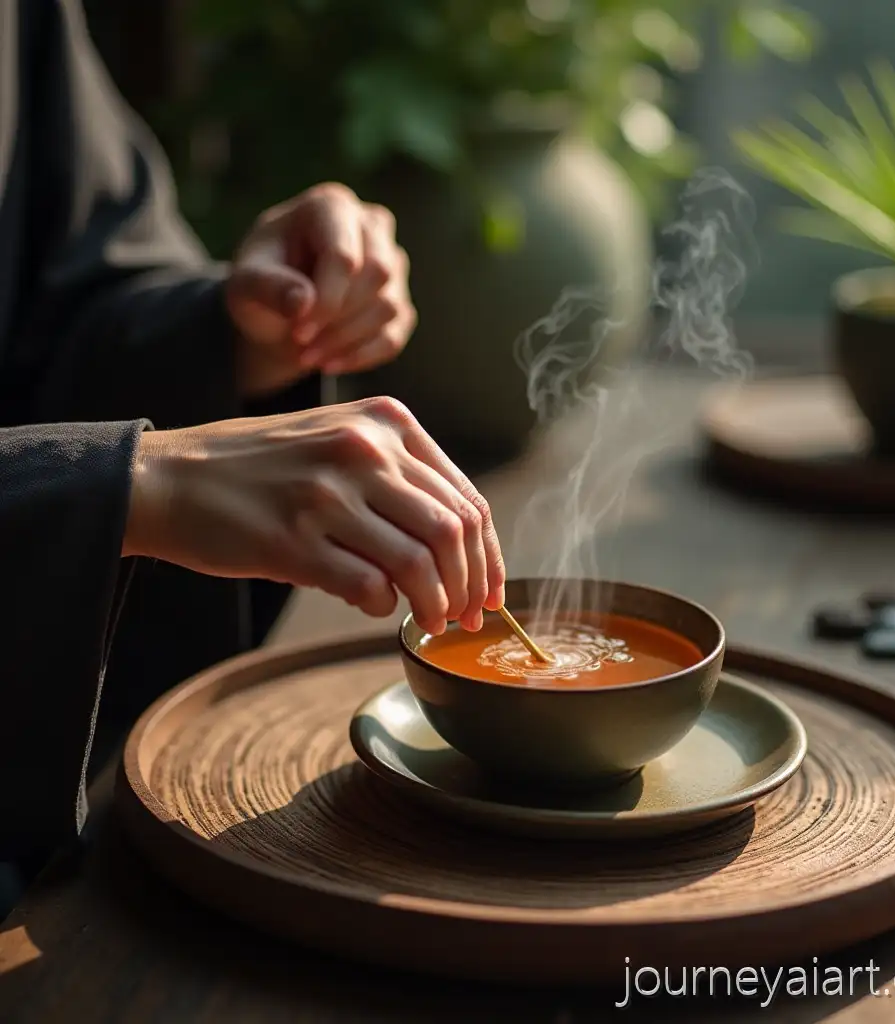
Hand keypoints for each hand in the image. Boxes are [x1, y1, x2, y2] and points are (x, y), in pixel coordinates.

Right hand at [124, 397, 503, 633]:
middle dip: (471, 587)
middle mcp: (364, 450)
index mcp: (386, 423)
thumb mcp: (338, 439)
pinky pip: (368, 585)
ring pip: (420, 562)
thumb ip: (399, 479)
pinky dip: (384, 606)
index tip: (489, 592)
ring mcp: (328, 493)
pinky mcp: (294, 538)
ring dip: (436, 604)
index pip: (466, 499)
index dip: (488, 556)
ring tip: (431, 623)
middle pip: (454, 532)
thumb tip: (458, 550)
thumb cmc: (261, 466)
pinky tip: (377, 606)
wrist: (169, 477)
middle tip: (465, 619)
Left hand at [225, 184, 415, 396]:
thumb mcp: (246, 282)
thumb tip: (304, 304)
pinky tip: (330, 363)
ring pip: (389, 307)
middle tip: (300, 343)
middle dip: (337, 319)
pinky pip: (394, 335)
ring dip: (346, 341)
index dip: (326, 299)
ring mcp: (392, 264)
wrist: (276, 311)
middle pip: (377, 276)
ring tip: (307, 356)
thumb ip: (269, 287)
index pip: (346, 255)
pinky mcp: (400, 302)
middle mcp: (371, 227)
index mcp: (331, 206)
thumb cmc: (261, 283)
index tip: (297, 329)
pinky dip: (362, 356)